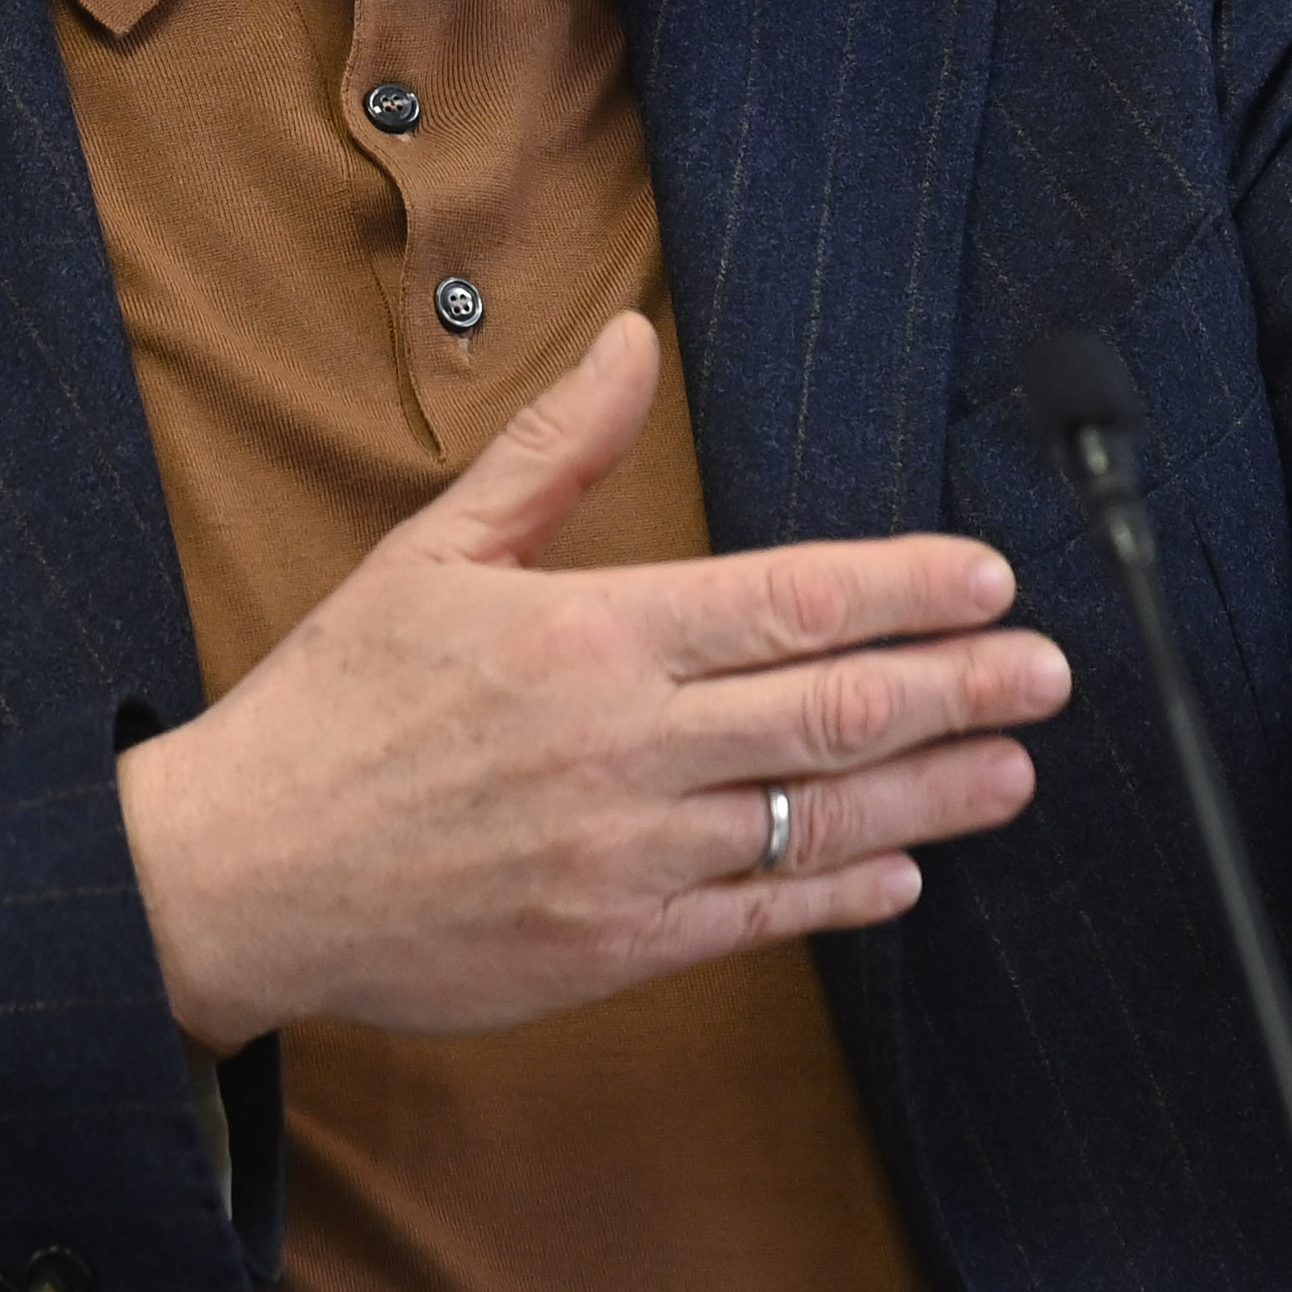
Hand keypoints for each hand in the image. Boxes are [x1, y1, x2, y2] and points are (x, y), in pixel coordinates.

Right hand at [112, 313, 1067, 1051]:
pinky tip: (901, 874)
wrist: (240, 873)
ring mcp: (628, 856)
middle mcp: (627, 746)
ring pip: (820, 820)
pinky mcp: (613, 949)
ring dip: (936, 793)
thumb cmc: (334, 707)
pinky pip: (762, 919)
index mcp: (590, 635)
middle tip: (1051, 672)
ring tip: (1015, 769)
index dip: (910, 587)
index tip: (989, 577)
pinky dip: (844, 894)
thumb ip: (556, 451)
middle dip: (964, 687)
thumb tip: (632, 343)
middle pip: (837, 709)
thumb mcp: (431, 552)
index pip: (792, 598)